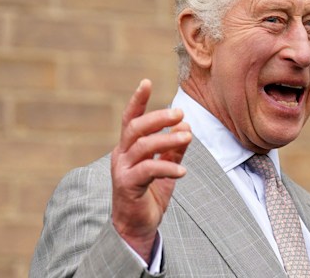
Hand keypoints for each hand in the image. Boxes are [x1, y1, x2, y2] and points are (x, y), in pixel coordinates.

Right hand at [110, 79, 190, 261]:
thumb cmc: (150, 195)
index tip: (147, 82)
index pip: (130, 119)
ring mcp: (122, 171)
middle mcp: (121, 155)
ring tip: (188, 137)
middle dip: (157, 117)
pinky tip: (183, 171)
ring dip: (167, 139)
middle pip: (135, 128)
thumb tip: (186, 128)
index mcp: (128, 148)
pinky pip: (148, 170)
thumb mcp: (165, 169)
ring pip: (142, 147)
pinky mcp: (127, 187)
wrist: (137, 227)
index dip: (138, 100)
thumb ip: (173, 150)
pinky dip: (167, 167)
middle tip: (180, 113)